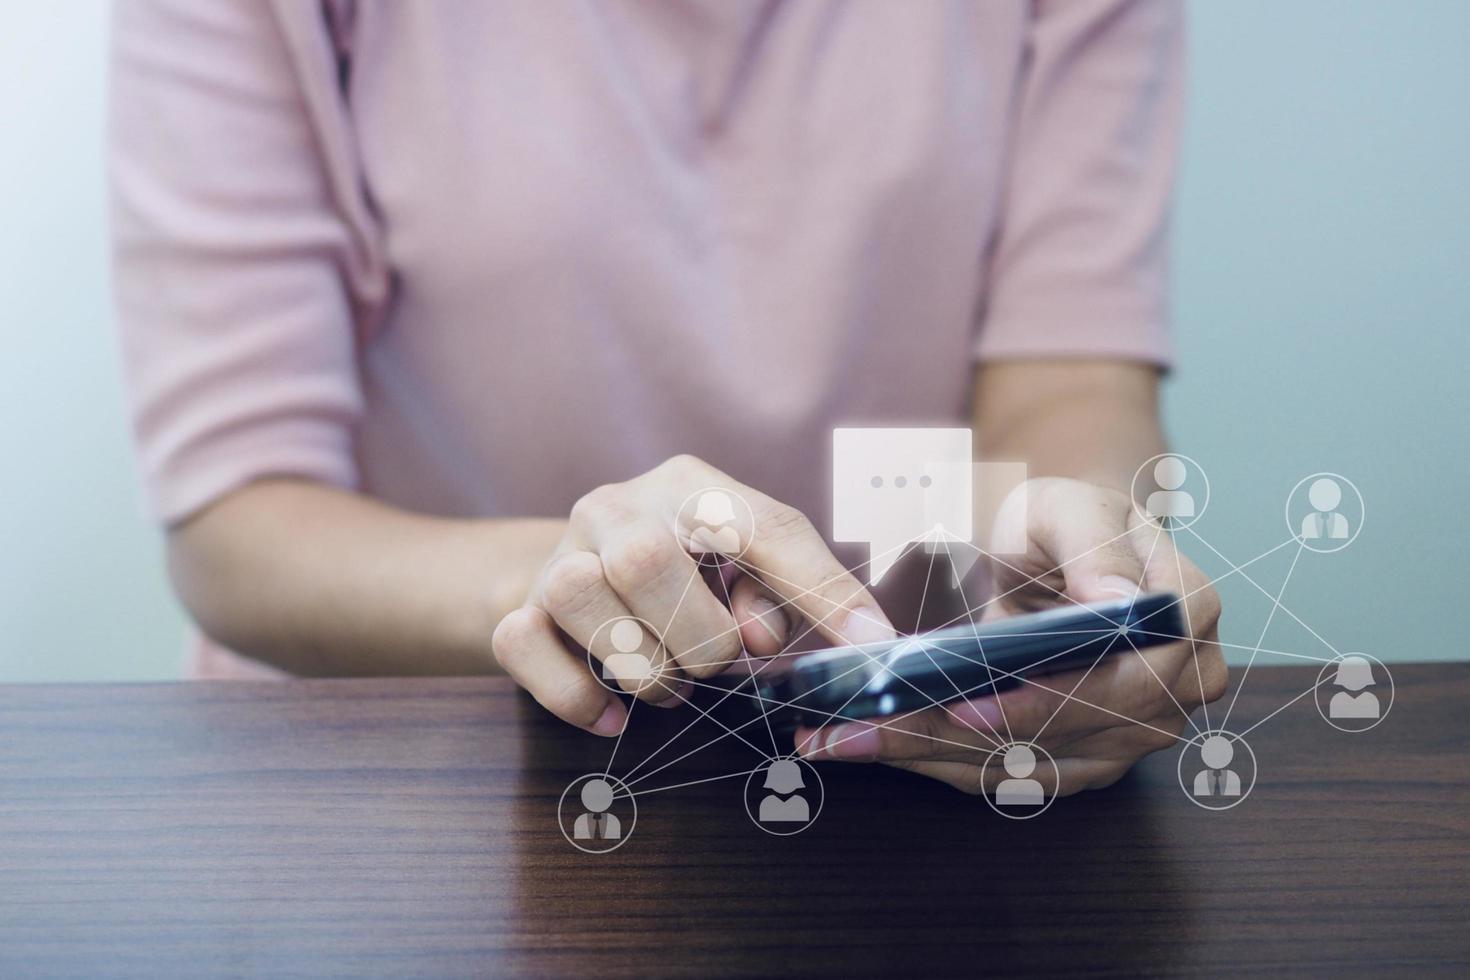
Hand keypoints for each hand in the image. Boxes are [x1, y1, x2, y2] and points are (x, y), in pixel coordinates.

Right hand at [491, 455, 894, 734]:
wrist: (580, 573)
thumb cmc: (688, 577)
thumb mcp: (745, 571)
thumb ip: (784, 594)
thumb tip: (778, 639)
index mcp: (693, 486)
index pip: (764, 525)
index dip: (820, 588)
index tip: (871, 647)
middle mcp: (618, 505)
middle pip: (647, 559)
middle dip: (698, 639)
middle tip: (714, 668)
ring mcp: (558, 554)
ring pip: (581, 597)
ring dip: (643, 668)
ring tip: (670, 684)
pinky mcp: (516, 608)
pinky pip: (524, 646)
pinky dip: (577, 695)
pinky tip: (613, 714)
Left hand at [793, 477, 1226, 796]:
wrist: (1057, 549)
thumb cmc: (1062, 520)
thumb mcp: (1068, 504)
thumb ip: (1093, 543)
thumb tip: (1119, 603)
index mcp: (1187, 611)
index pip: (1130, 677)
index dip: (1050, 699)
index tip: (966, 702)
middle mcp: (1178, 684)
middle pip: (1075, 732)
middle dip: (966, 732)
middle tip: (876, 724)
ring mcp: (1135, 730)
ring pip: (1034, 765)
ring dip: (936, 754)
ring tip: (853, 737)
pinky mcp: (1086, 757)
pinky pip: (1012, 775)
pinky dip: (938, 762)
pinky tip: (872, 745)